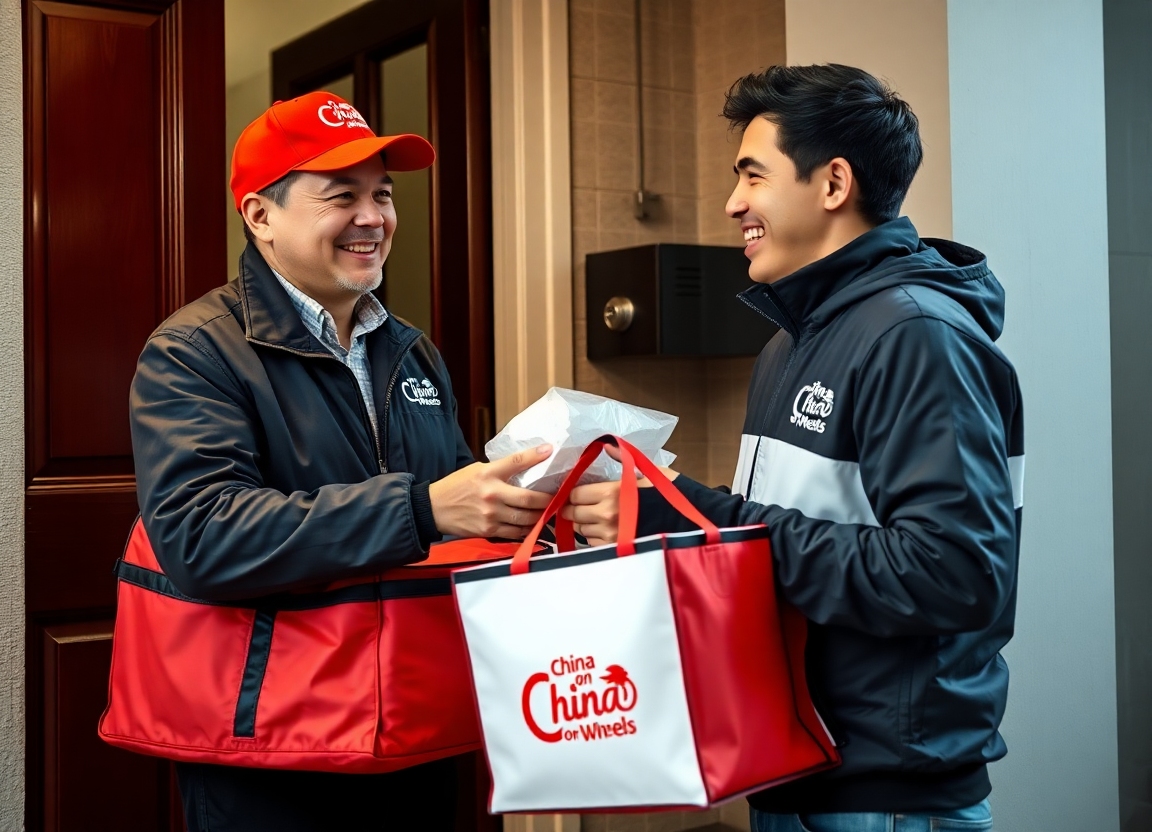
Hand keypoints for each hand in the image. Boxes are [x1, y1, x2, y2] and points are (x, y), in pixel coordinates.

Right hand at [429, 445, 553, 538]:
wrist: (434, 508)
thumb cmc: (457, 487)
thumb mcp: (477, 470)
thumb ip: (500, 470)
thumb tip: (526, 464)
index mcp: (487, 474)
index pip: (516, 461)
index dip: (535, 456)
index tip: (549, 450)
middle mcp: (491, 494)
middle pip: (528, 498)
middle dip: (547, 499)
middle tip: (558, 497)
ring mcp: (490, 515)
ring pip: (525, 519)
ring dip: (541, 517)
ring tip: (549, 512)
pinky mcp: (488, 530)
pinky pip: (515, 533)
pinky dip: (528, 530)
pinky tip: (534, 525)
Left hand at [560, 446, 678, 546]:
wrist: (688, 523)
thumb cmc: (670, 495)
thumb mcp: (649, 471)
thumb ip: (623, 459)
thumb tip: (607, 445)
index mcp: (612, 492)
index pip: (575, 493)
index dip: (573, 492)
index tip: (576, 492)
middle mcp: (607, 514)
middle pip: (574, 513)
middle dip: (574, 508)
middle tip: (578, 505)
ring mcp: (610, 534)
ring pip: (581, 529)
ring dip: (584, 523)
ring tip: (593, 517)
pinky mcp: (616, 549)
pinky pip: (593, 544)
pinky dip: (594, 537)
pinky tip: (605, 529)